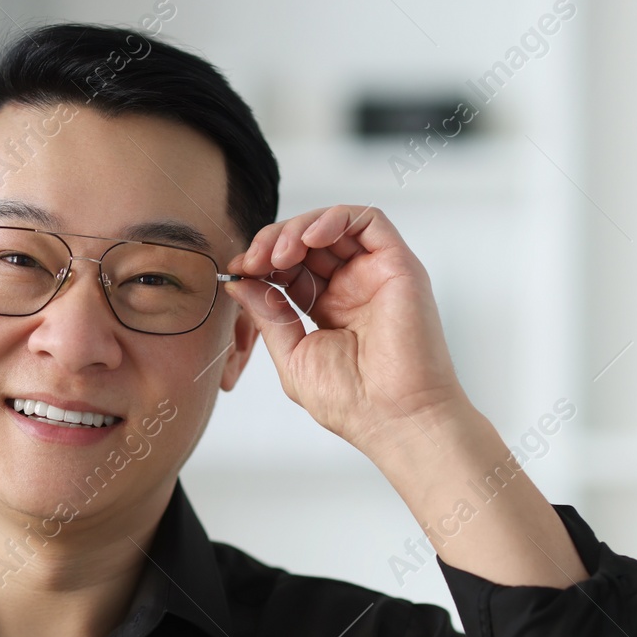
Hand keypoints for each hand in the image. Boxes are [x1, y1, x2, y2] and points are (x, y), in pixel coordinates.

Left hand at [223, 205, 471, 463]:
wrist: (394, 417)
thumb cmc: (352, 402)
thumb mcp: (293, 354)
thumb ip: (268, 314)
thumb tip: (240, 280)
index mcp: (328, 309)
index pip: (291, 268)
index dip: (262, 262)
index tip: (238, 271)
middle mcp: (353, 287)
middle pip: (308, 242)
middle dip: (273, 242)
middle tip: (253, 260)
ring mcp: (375, 274)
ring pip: (333, 225)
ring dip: (297, 228)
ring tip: (278, 254)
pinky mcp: (398, 265)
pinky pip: (368, 220)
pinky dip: (334, 218)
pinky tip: (309, 238)